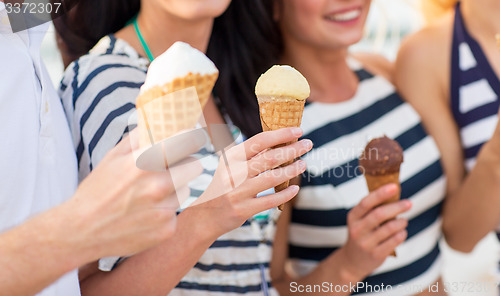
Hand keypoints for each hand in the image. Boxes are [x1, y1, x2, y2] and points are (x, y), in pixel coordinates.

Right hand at [56, 130, 202, 260]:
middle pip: (195, 166)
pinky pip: (176, 212)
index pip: (187, 141)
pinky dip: (165, 211)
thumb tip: (162, 119)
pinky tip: (145, 215)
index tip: (192, 138)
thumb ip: (141, 136)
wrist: (81, 232)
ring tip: (149, 195)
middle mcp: (158, 186)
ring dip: (174, 189)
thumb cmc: (98, 190)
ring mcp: (164, 210)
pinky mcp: (167, 230)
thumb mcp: (114, 156)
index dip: (191, 138)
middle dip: (184, 165)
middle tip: (171, 168)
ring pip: (186, 190)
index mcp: (144, 162)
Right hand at [191, 127, 312, 235]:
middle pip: (270, 157)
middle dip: (292, 149)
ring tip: (303, 164)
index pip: (259, 140)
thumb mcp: (230, 167)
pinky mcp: (243, 209)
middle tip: (308, 144)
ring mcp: (238, 192)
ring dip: (292, 170)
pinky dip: (285, 194)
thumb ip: (251, 156)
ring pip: (273, 178)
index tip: (298, 130)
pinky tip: (295, 188)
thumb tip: (280, 142)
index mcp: (231, 158)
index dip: (281, 134)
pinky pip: (271, 200)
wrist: (205, 216)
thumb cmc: (224, 187)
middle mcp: (233, 173)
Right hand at [339, 184, 411, 280]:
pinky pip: (394, 241)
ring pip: (389, 228)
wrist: (353, 260)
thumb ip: (373, 208)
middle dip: (396, 207)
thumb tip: (394, 191)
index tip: (394, 186)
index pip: (366, 202)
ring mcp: (365, 243)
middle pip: (379, 214)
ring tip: (404, 221)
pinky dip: (401, 234)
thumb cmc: (362, 233)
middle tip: (409, 203)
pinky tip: (402, 232)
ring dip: (401, 222)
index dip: (380, 193)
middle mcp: (357, 229)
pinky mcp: (375, 254)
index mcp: (353, 217)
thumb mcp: (360, 220)